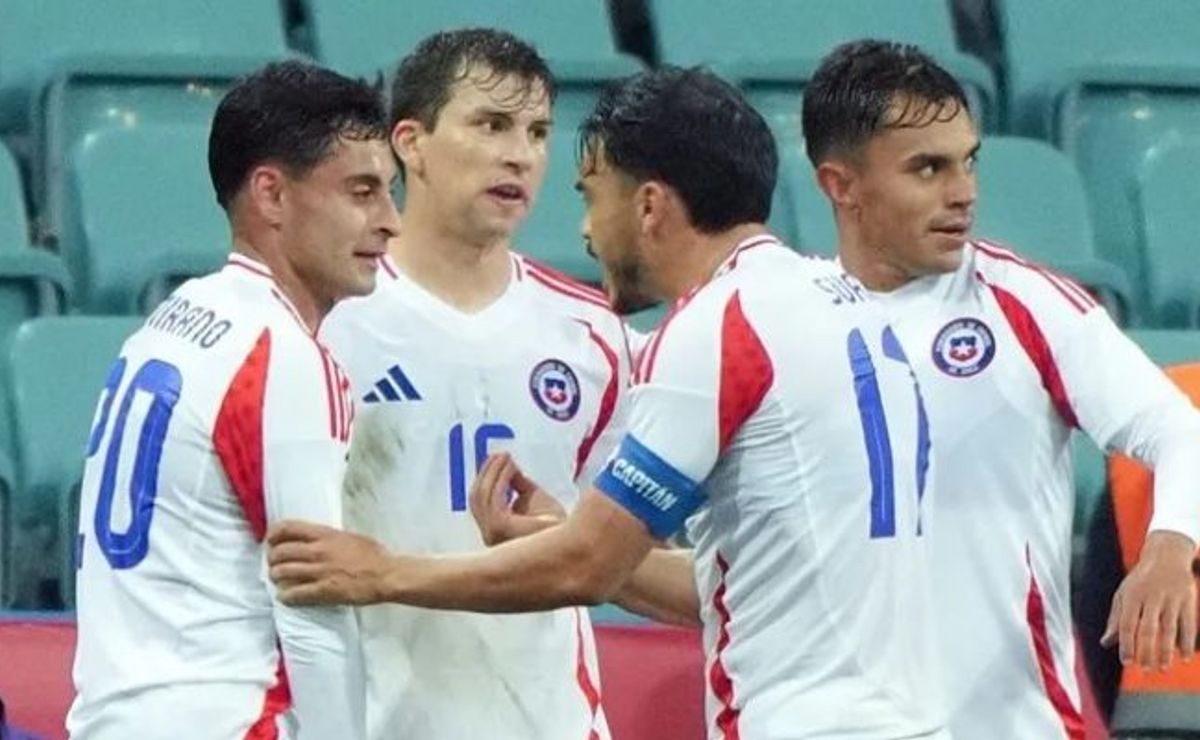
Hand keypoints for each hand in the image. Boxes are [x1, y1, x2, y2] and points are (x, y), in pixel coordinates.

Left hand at [267, 520, 395, 606]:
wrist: (386, 574)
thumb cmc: (373, 554)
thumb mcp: (349, 536)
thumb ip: (329, 537)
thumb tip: (315, 539)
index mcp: (325, 534)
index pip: (288, 528)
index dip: (274, 534)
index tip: (271, 540)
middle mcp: (317, 551)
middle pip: (280, 552)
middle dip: (272, 559)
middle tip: (274, 564)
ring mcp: (319, 572)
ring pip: (282, 573)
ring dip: (276, 577)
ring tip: (279, 580)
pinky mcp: (323, 591)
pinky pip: (294, 594)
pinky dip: (285, 596)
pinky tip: (286, 597)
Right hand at [469, 452, 565, 545]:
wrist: (572, 538)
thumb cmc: (555, 523)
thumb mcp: (532, 497)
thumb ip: (517, 483)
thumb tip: (508, 464)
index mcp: (495, 530)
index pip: (479, 502)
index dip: (485, 478)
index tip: (495, 459)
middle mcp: (489, 534)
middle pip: (476, 498)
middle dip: (487, 472)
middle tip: (501, 454)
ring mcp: (493, 533)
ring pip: (482, 496)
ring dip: (493, 472)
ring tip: (506, 457)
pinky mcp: (501, 528)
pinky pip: (494, 497)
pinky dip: (500, 479)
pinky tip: (511, 468)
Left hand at [1102, 530, 1198, 670]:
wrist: (1166, 556)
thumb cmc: (1140, 581)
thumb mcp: (1123, 594)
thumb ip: (1115, 619)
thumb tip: (1105, 643)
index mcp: (1132, 596)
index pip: (1128, 624)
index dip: (1127, 644)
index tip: (1127, 663)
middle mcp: (1151, 597)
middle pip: (1149, 629)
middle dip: (1147, 652)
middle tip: (1146, 670)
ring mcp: (1171, 598)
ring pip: (1169, 629)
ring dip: (1166, 651)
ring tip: (1163, 668)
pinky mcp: (1188, 600)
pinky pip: (1188, 624)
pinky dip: (1186, 642)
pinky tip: (1184, 657)